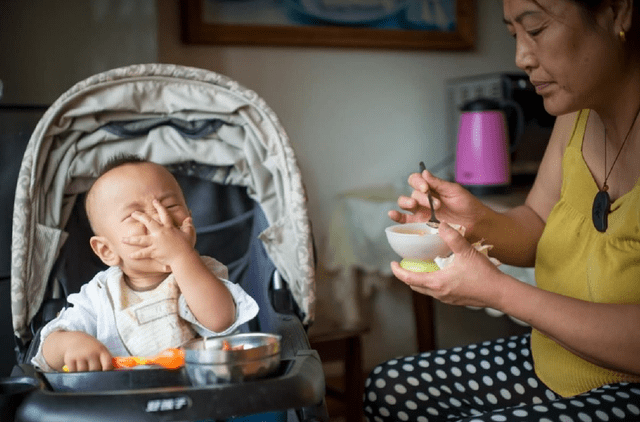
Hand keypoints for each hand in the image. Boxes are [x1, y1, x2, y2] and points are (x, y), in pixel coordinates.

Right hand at [61, 331, 112, 371]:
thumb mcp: (101, 351)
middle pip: (95, 371)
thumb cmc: (92, 349)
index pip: (107, 365)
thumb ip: (108, 362)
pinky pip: (74, 373)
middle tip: (94, 374)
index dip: (107, 373)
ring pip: (84, 373)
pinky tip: (77, 368)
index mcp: (102, 351)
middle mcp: (91, 352)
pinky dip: (76, 373)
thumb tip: (117, 374)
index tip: (106, 377)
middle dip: (95, 375)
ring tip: (85, 369)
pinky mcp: (70, 359)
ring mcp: (80, 356)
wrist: (75, 340)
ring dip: (84, 375)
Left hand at [122, 200, 195, 269]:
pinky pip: (143, 253)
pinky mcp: (154, 252)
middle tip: (133, 213)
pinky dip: (137, 255)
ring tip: (123, 239)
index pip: (164, 214)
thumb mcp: (189, 233)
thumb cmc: (187, 246)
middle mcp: (160, 233)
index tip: (154, 201)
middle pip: (148, 222)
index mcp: (169, 228)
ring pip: (140, 240)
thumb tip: (189, 218)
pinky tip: (130, 256)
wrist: (183, 257)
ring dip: (131, 240)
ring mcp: (156, 243)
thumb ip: (188, 225)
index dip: (159, 207)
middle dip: (140, 217)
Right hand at [389, 170, 486, 235]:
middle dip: (420, 196)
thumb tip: (424, 172)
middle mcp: (424, 199)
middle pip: (411, 192)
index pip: (416, 180)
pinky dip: (396, 217)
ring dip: (407, 203)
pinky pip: (404, 220)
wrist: (475, 224)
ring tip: (415, 206)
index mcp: (431, 188)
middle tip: (434, 203)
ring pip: (405, 203)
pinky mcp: (420, 224)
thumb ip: (438, 183)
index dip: (418, 182)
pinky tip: (393, 214)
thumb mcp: (454, 190)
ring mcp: (421, 211)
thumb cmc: (467, 205)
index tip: (426, 188)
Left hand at [391, 222, 505, 307]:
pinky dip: (431, 281)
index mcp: (436, 282)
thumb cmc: (483, 274)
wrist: (500, 293)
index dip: (397, 271)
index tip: (392, 263)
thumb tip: (440, 223)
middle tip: (404, 263)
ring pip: (426, 289)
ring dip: (420, 278)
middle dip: (407, 275)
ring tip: (420, 265)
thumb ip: (452, 236)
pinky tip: (439, 271)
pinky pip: (437, 291)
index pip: (409, 278)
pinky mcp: (454, 299)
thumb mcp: (466, 251)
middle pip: (415, 285)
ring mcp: (446, 298)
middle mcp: (438, 293)